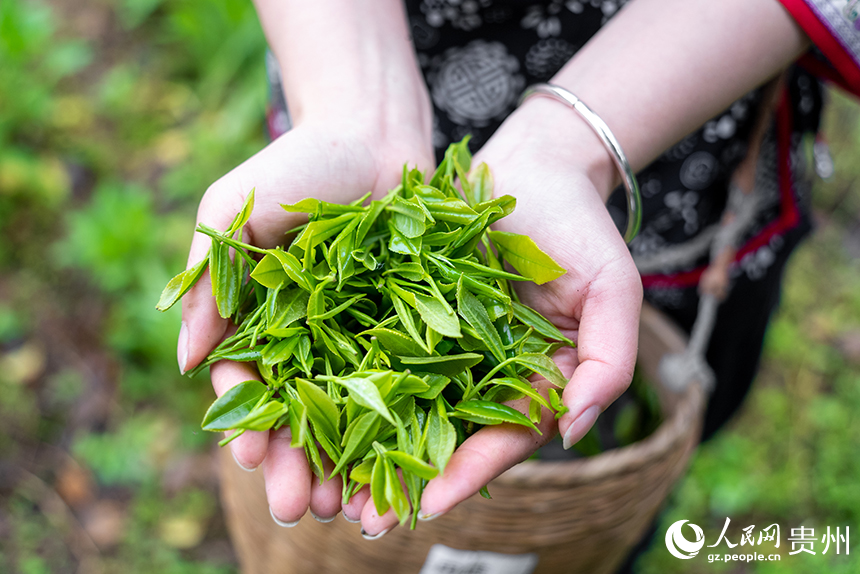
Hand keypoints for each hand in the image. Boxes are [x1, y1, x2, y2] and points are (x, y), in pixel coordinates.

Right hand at [178, 118, 434, 524]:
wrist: (374, 132)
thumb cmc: (297, 165)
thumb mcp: (234, 211)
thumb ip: (207, 280)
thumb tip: (188, 362)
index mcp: (262, 322)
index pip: (247, 388)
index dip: (245, 424)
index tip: (250, 454)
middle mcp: (312, 341)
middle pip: (300, 418)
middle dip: (294, 466)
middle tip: (298, 507)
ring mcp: (363, 340)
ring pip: (353, 419)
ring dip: (345, 469)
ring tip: (347, 512)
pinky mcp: (413, 332)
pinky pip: (408, 389)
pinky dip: (403, 434)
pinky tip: (403, 473)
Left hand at [357, 98, 641, 536]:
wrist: (532, 166)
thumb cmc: (579, 226)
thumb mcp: (612, 288)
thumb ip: (609, 359)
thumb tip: (573, 429)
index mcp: (533, 378)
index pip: (502, 437)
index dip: (470, 472)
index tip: (431, 503)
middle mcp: (483, 369)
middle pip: (445, 434)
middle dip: (406, 477)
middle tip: (364, 518)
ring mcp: (443, 343)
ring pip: (402, 403)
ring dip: (368, 445)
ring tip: (328, 485)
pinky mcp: (406, 310)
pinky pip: (375, 349)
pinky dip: (348, 381)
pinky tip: (313, 409)